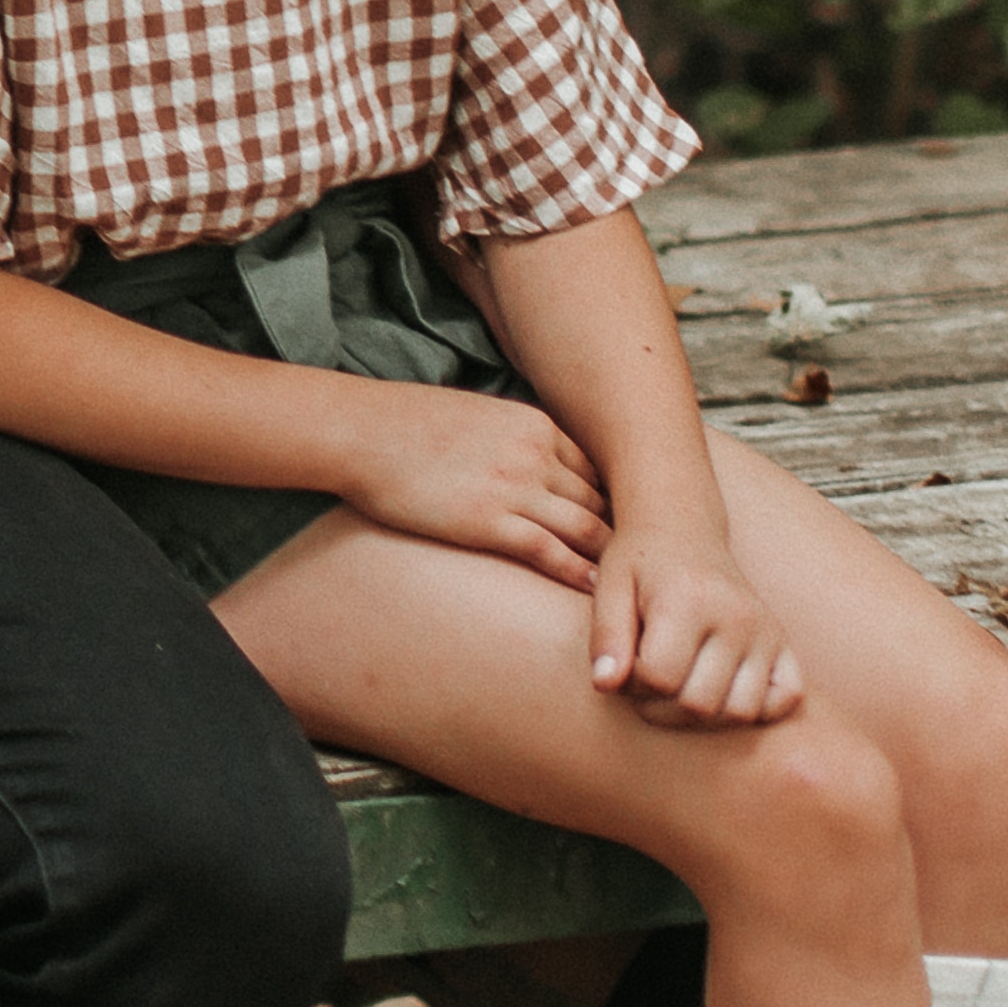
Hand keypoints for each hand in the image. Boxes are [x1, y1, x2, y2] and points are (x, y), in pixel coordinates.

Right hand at [335, 384, 611, 590]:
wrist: (362, 432)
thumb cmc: (407, 423)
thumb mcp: (477, 414)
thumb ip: (514, 437)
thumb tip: (532, 465)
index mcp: (534, 424)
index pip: (594, 468)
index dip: (613, 500)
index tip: (627, 527)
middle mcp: (534, 454)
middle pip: (599, 500)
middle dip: (624, 533)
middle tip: (645, 564)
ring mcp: (513, 487)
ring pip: (585, 528)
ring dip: (610, 559)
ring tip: (630, 589)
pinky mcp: (487, 520)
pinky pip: (549, 551)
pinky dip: (577, 573)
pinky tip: (594, 592)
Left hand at [590, 526, 803, 726]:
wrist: (684, 529)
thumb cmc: (641, 562)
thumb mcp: (609, 586)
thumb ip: (606, 635)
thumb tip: (605, 685)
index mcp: (689, 599)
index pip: (660, 678)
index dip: (633, 684)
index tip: (626, 663)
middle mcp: (737, 616)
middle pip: (700, 704)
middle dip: (662, 705)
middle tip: (647, 679)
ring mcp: (767, 631)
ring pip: (740, 712)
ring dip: (703, 714)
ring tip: (678, 685)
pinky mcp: (784, 642)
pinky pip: (784, 700)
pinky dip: (753, 708)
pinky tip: (720, 688)